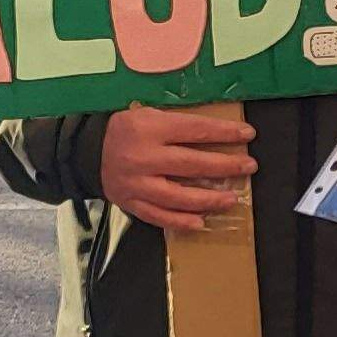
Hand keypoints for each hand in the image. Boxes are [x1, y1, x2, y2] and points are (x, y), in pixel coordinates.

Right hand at [98, 106, 260, 233]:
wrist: (89, 151)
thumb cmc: (127, 129)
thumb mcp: (149, 114)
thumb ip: (178, 124)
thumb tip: (220, 133)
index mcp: (149, 128)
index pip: (194, 130)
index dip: (223, 133)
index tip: (247, 135)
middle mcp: (143, 157)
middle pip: (190, 164)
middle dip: (224, 166)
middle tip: (248, 167)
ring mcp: (136, 183)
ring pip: (177, 196)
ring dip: (208, 199)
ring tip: (230, 199)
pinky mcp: (130, 202)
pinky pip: (158, 216)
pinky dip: (181, 221)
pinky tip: (201, 222)